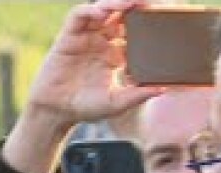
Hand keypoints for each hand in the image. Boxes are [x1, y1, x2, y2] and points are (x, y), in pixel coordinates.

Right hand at [2, 0, 161, 172]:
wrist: (55, 112)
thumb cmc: (85, 108)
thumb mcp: (116, 103)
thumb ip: (137, 95)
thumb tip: (164, 89)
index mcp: (117, 54)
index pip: (137, 30)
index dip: (149, 20)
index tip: (165, 16)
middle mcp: (102, 42)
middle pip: (122, 15)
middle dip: (136, 6)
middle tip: (152, 2)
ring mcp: (86, 38)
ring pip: (103, 10)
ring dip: (116, 3)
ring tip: (129, 3)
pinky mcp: (67, 37)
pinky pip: (78, 16)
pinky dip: (89, 10)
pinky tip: (101, 12)